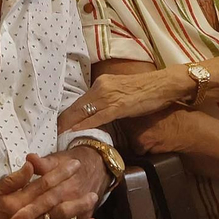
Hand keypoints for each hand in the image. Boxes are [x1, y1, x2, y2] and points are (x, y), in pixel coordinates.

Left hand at [58, 68, 186, 132]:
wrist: (166, 84)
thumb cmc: (148, 89)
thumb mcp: (123, 91)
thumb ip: (110, 99)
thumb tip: (100, 112)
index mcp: (102, 83)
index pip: (79, 101)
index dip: (68, 114)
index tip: (59, 126)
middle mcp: (102, 86)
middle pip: (77, 106)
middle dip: (63, 121)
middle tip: (52, 134)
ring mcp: (110, 96)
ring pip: (83, 111)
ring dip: (69, 125)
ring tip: (58, 135)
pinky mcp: (119, 105)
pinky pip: (97, 116)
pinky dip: (85, 124)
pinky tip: (74, 131)